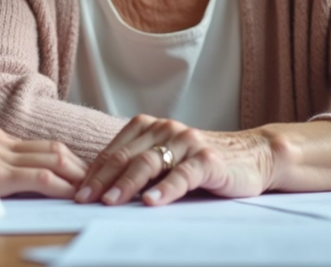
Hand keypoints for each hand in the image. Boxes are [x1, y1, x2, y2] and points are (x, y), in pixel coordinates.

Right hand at [0, 126, 86, 197]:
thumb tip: (12, 183)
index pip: (41, 144)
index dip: (67, 158)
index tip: (83, 172)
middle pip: (53, 148)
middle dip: (80, 165)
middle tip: (99, 181)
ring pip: (52, 159)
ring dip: (77, 175)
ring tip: (93, 190)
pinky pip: (38, 177)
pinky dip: (61, 186)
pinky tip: (73, 196)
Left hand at [75, 115, 274, 205]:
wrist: (254, 156)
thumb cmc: (203, 163)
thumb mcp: (168, 159)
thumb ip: (140, 167)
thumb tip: (102, 190)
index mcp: (150, 127)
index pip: (114, 151)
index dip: (93, 171)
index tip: (76, 192)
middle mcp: (166, 130)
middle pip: (125, 156)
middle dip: (101, 179)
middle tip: (83, 199)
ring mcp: (187, 143)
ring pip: (149, 163)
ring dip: (126, 184)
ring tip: (110, 202)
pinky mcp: (208, 160)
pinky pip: (182, 175)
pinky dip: (165, 189)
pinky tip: (152, 201)